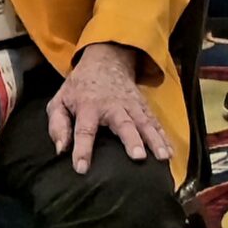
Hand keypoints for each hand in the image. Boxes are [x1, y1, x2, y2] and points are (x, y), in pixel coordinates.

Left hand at [47, 42, 172, 174]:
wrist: (106, 59)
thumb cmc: (80, 86)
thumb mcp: (60, 101)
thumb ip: (57, 125)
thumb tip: (62, 149)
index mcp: (88, 106)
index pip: (84, 130)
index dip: (82, 150)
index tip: (81, 168)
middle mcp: (112, 106)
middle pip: (123, 124)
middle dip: (131, 140)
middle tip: (138, 157)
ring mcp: (131, 105)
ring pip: (145, 123)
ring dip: (154, 140)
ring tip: (162, 157)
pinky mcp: (143, 107)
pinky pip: (155, 123)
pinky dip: (164, 137)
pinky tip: (169, 152)